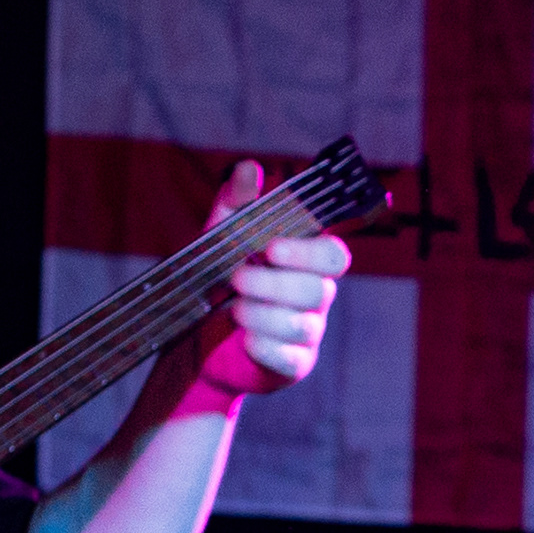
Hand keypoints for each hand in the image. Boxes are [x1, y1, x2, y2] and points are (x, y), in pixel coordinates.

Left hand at [194, 161, 347, 398]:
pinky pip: (290, 358)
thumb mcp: (222, 238)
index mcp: (307, 263)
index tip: (271, 249)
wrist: (199, 339)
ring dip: (262, 315)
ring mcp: (308, 333)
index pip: (334, 256)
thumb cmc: (220, 280)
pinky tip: (245, 340)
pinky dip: (264, 347)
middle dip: (273, 284)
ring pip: (302, 325)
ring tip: (233, 310)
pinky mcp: (294, 364)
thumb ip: (237, 204)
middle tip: (236, 279)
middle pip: (318, 291)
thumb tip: (249, 168)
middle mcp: (316, 297)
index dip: (308, 253)